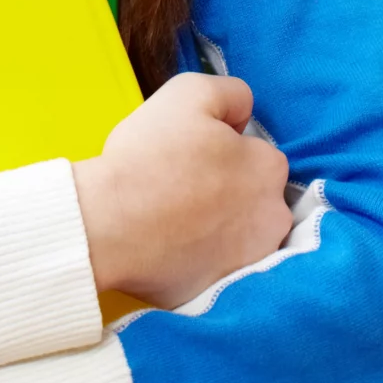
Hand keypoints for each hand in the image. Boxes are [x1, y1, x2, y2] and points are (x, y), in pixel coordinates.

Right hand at [72, 72, 291, 305]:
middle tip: (179, 188)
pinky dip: (201, 258)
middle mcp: (273, 216)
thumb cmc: (148, 157)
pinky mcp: (224, 290)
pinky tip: (173, 248)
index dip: (218, 150)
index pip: (252, 152)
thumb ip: (230, 93)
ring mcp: (251, 258)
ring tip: (174, 220)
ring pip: (238, 233)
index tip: (187, 156)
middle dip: (226, 190)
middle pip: (251, 195)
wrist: (109, 225)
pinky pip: (217, 266)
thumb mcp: (189, 92)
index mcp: (269, 166)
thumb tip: (242, 116)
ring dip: (217, 226)